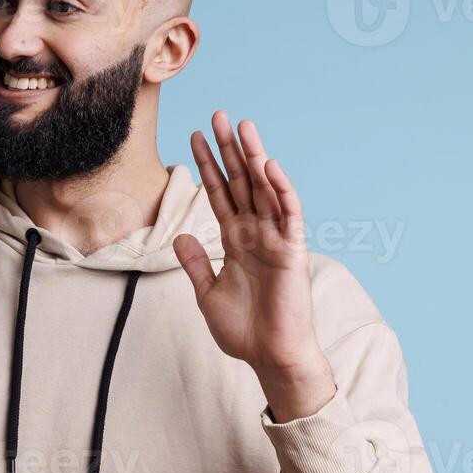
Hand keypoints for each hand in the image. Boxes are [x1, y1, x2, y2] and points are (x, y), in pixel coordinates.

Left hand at [171, 112, 335, 421]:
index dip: (208, 166)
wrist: (269, 357)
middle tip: (219, 115)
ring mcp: (275, 240)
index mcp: (236, 241)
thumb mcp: (207, 293)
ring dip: (255, 157)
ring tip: (243, 127)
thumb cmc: (244, 330)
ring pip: (265, 190)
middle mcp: (255, 234)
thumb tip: (179, 234)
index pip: (220, 194)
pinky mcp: (292, 252)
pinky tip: (269, 167)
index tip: (194, 136)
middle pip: (241, 182)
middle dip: (229, 149)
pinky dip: (281, 191)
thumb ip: (195, 263)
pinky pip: (288, 215)